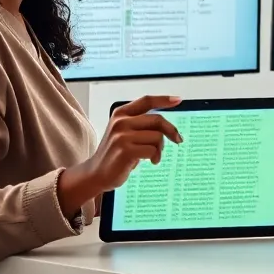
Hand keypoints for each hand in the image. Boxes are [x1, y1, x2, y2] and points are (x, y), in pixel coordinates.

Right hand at [59, 95, 182, 214]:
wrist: (96, 173)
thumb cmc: (115, 153)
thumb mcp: (124, 133)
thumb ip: (141, 125)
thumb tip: (168, 126)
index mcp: (121, 114)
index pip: (146, 100)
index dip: (164, 99)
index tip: (178, 100)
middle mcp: (120, 122)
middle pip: (158, 120)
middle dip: (171, 131)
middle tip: (177, 139)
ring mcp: (122, 136)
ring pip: (157, 137)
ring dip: (160, 148)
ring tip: (153, 155)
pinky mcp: (125, 150)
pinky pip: (152, 150)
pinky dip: (156, 157)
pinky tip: (151, 161)